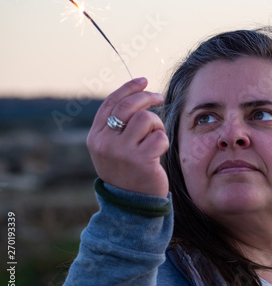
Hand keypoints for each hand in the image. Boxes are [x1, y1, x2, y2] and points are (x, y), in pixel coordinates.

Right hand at [86, 77, 169, 196]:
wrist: (132, 205)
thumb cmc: (128, 172)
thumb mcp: (113, 148)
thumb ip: (118, 126)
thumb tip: (137, 95)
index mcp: (96, 137)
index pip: (111, 103)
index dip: (129, 88)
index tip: (144, 80)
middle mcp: (105, 142)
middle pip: (129, 106)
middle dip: (147, 97)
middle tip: (159, 97)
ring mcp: (121, 151)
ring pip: (146, 119)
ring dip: (157, 125)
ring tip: (155, 138)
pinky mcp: (141, 160)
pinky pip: (159, 137)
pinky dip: (163, 142)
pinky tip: (158, 154)